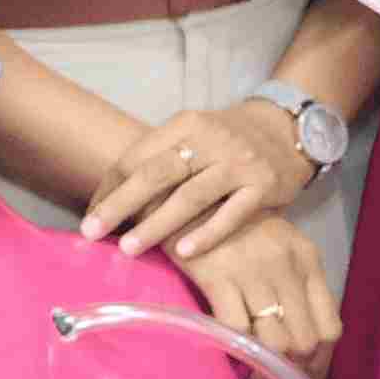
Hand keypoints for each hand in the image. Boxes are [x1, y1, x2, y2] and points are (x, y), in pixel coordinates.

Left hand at [74, 92, 316, 263]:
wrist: (289, 130)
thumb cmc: (228, 142)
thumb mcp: (193, 137)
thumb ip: (159, 160)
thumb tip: (109, 199)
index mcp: (184, 125)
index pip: (136, 157)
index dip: (109, 188)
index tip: (90, 217)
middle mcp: (210, 139)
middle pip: (156, 173)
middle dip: (120, 204)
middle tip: (92, 232)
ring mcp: (239, 161)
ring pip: (191, 195)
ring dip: (157, 223)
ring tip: (130, 248)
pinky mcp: (264, 184)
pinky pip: (233, 212)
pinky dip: (207, 233)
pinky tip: (184, 253)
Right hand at [178, 214, 338, 370]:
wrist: (190, 195)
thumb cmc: (233, 226)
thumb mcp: (278, 249)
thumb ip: (295, 287)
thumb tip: (300, 341)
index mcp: (308, 262)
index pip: (330, 327)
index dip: (320, 362)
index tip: (303, 377)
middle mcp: (287, 268)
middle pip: (305, 342)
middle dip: (292, 375)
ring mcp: (253, 273)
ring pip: (275, 344)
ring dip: (266, 376)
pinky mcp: (218, 278)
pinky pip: (235, 331)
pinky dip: (236, 354)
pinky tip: (231, 361)